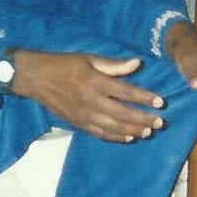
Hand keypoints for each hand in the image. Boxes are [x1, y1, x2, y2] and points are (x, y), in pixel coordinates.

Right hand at [12, 50, 166, 142]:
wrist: (36, 78)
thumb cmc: (64, 64)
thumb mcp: (88, 58)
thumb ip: (113, 64)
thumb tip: (137, 64)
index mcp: (96, 82)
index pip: (127, 92)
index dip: (145, 98)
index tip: (160, 102)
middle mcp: (92, 101)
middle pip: (124, 114)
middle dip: (144, 119)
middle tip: (160, 122)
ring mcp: (84, 115)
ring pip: (114, 127)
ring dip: (133, 130)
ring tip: (149, 132)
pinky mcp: (78, 123)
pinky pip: (100, 133)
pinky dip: (116, 137)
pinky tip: (128, 138)